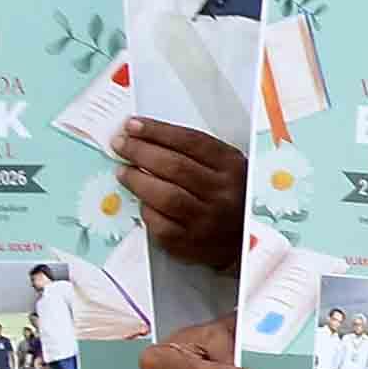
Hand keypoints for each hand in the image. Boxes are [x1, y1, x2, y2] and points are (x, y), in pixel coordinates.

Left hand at [112, 120, 246, 270]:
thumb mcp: (226, 169)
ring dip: (137, 180)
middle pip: (175, 166)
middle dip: (141, 151)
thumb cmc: (230, 199)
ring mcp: (207, 219)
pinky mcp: (190, 243)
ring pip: (165, 196)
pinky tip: (140, 201)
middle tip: (121, 145)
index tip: (133, 126)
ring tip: (123, 171)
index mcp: (232, 168)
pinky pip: (160, 224)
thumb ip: (195, 153)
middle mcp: (222, 193)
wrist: (246, 240)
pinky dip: (145, 209)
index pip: (191, 142)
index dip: (157, 131)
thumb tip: (148, 138)